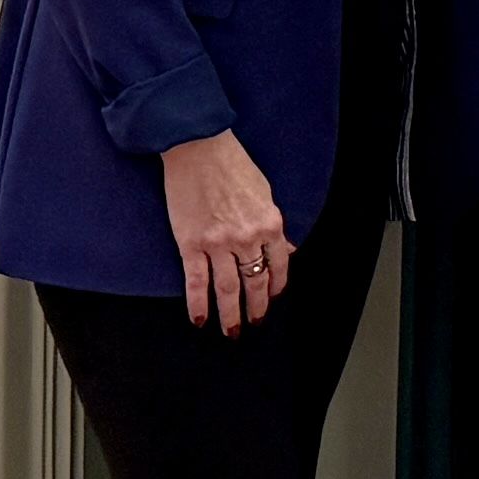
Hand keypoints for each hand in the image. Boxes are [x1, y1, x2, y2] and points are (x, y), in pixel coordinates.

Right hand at [162, 127, 297, 334]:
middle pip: (255, 282)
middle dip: (256, 307)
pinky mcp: (191, 244)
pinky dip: (198, 303)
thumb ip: (274, 225)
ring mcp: (218, 243)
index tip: (273, 297)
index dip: (277, 286)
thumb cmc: (231, 164)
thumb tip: (288, 249)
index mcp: (269, 223)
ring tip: (232, 331)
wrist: (197, 147)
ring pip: (228, 288)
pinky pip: (196, 281)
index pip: (279, 265)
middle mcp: (247, 238)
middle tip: (255, 323)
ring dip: (230, 314)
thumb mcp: (265, 192)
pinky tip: (199, 319)